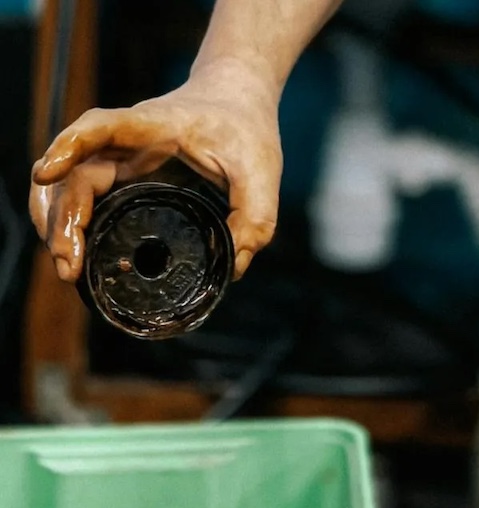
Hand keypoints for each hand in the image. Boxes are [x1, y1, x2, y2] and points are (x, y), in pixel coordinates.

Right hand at [29, 60, 282, 282]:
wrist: (236, 100)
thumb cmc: (246, 129)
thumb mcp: (261, 171)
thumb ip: (255, 217)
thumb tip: (234, 267)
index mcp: (154, 125)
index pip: (101, 128)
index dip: (70, 147)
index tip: (48, 174)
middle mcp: (126, 139)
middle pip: (77, 172)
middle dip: (63, 218)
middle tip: (70, 265)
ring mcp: (120, 157)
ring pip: (73, 187)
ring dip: (60, 224)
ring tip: (68, 267)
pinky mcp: (123, 174)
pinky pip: (87, 196)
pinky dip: (74, 221)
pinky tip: (74, 251)